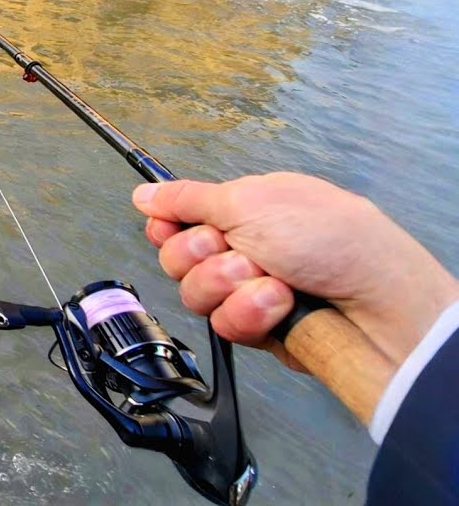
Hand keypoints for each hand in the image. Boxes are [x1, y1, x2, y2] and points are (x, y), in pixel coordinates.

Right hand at [132, 172, 458, 368]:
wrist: (375, 306)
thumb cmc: (329, 239)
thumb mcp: (250, 201)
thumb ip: (188, 198)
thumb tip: (144, 192)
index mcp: (245, 208)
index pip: (179, 217)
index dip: (168, 225)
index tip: (170, 225)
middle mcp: (244, 247)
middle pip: (176, 256)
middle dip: (200, 253)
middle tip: (236, 249)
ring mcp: (248, 289)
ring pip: (194, 293)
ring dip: (229, 284)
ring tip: (270, 279)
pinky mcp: (256, 327)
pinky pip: (222, 324)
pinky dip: (249, 312)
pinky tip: (279, 304)